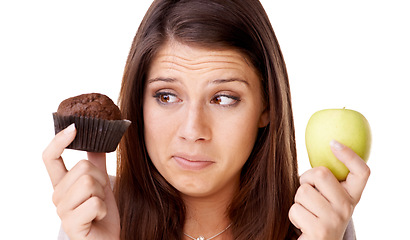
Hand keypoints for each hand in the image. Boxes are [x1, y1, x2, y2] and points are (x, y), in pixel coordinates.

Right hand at [43, 124, 119, 239]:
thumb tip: (97, 138)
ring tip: (99, 206)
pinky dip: (103, 209)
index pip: (50, 158)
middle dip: (100, 179)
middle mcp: (57, 197)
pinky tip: (99, 217)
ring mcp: (62, 212)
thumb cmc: (103, 213)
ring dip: (103, 194)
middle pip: (82, 168)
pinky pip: (94, 203)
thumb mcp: (100, 184)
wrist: (108, 239)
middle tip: (101, 195)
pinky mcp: (71, 225)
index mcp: (62, 185)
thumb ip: (96, 163)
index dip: (59, 141)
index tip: (74, 127)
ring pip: (88, 183)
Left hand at [289, 140, 370, 239]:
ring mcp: (335, 220)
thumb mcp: (327, 199)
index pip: (362, 172)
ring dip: (298, 200)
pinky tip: (303, 223)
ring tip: (306, 211)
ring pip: (303, 191)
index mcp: (352, 197)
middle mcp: (347, 208)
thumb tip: (321, 146)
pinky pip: (295, 209)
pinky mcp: (320, 230)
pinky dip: (294, 215)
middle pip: (321, 174)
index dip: (349, 155)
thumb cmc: (317, 216)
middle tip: (308, 191)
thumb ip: (327, 181)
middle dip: (306, 179)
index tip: (333, 143)